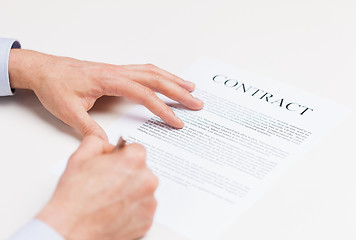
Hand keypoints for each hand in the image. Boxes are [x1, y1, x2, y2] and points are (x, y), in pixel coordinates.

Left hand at [8, 49, 202, 138]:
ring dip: (173, 79)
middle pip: (155, 79)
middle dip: (179, 92)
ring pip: (152, 72)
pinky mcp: (117, 72)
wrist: (43, 69)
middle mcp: (117, 72)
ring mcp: (118, 70)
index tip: (177, 121)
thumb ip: (89, 129)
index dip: (162, 109)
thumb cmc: (55, 86)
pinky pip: (144, 70)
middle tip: (197, 103)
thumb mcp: (68, 111)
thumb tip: (108, 145)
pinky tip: (167, 80)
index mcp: (109, 80)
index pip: (143, 95)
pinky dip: (161, 75)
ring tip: (191, 88)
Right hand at [37, 136, 157, 239]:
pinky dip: (132, 209)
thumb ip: (97, 142)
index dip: (123, 156)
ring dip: (131, 191)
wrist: (71, 230)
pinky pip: (142, 209)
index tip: (115, 163)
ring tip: (109, 199)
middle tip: (108, 183)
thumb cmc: (74, 197)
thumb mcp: (80, 157)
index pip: (136, 150)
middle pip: (141, 170)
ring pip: (142, 190)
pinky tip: (114, 210)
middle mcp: (147, 180)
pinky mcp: (147, 220)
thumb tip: (106, 144)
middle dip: (127, 174)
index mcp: (133, 160)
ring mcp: (148, 202)